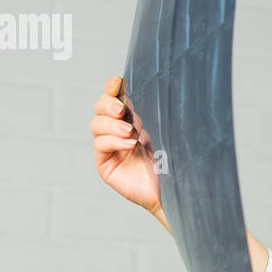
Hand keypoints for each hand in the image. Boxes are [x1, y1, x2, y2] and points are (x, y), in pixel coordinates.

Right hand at [91, 76, 162, 219]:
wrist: (175, 189)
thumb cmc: (174, 161)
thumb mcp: (164, 131)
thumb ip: (151, 113)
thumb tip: (143, 89)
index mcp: (133, 120)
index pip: (115, 98)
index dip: (113, 88)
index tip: (117, 82)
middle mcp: (119, 131)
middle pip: (100, 108)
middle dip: (107, 104)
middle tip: (121, 110)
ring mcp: (110, 148)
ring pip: (96, 125)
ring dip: (111, 125)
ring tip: (130, 133)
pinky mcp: (106, 164)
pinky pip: (101, 145)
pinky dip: (113, 142)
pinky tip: (130, 145)